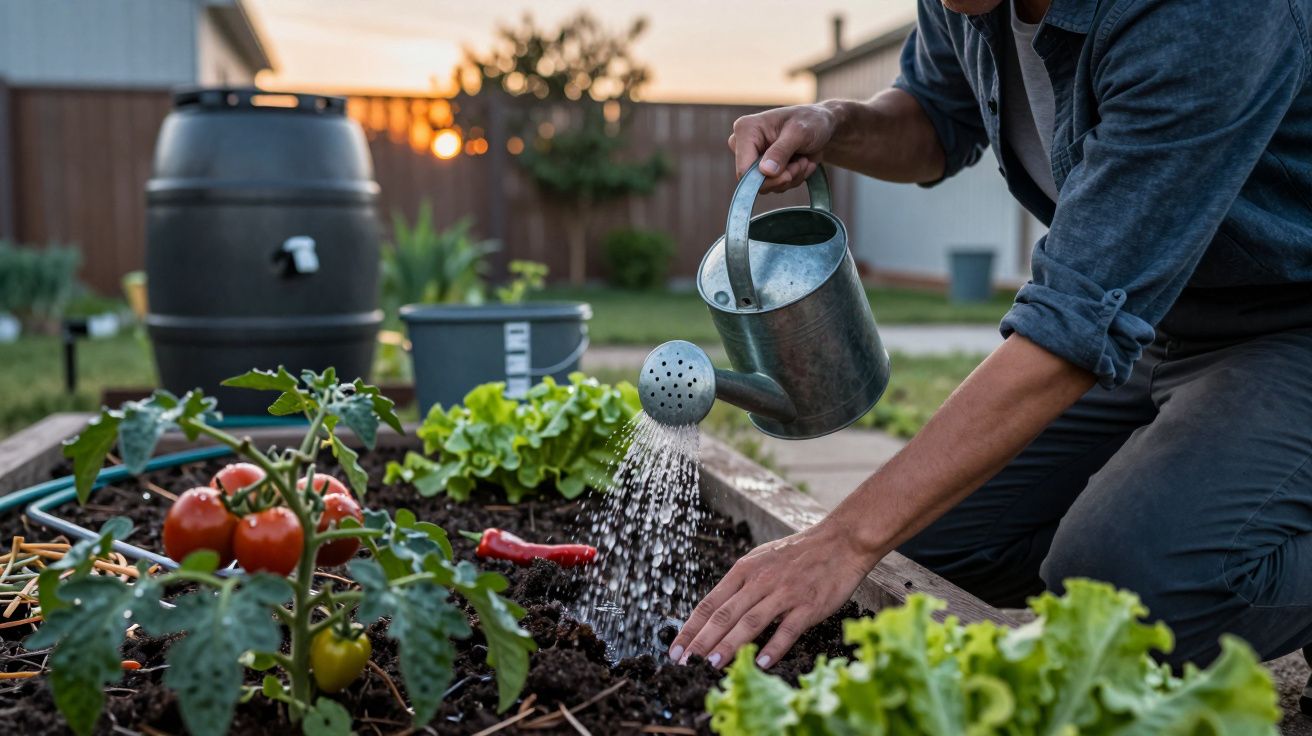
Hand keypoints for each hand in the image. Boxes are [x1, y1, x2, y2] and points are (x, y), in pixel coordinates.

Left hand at [669, 518, 880, 669]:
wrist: (839, 542)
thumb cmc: (797, 554)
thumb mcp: (761, 560)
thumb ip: (740, 584)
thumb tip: (715, 612)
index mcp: (744, 570)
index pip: (710, 603)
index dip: (690, 628)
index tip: (675, 649)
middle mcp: (760, 581)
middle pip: (724, 615)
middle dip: (701, 641)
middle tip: (685, 663)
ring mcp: (784, 594)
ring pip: (750, 623)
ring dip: (729, 645)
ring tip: (712, 665)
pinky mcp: (808, 605)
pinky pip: (787, 630)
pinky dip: (773, 647)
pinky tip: (760, 663)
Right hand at [728, 104, 837, 192]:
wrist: (822, 126)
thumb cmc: (810, 121)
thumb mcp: (799, 132)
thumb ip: (781, 151)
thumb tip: (765, 171)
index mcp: (746, 130)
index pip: (744, 169)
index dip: (764, 179)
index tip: (788, 176)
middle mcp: (743, 145)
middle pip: (754, 182)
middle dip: (783, 177)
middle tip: (801, 163)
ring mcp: (753, 159)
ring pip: (766, 186)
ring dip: (791, 177)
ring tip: (803, 159)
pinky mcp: (763, 170)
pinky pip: (774, 186)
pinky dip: (793, 179)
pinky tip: (801, 163)